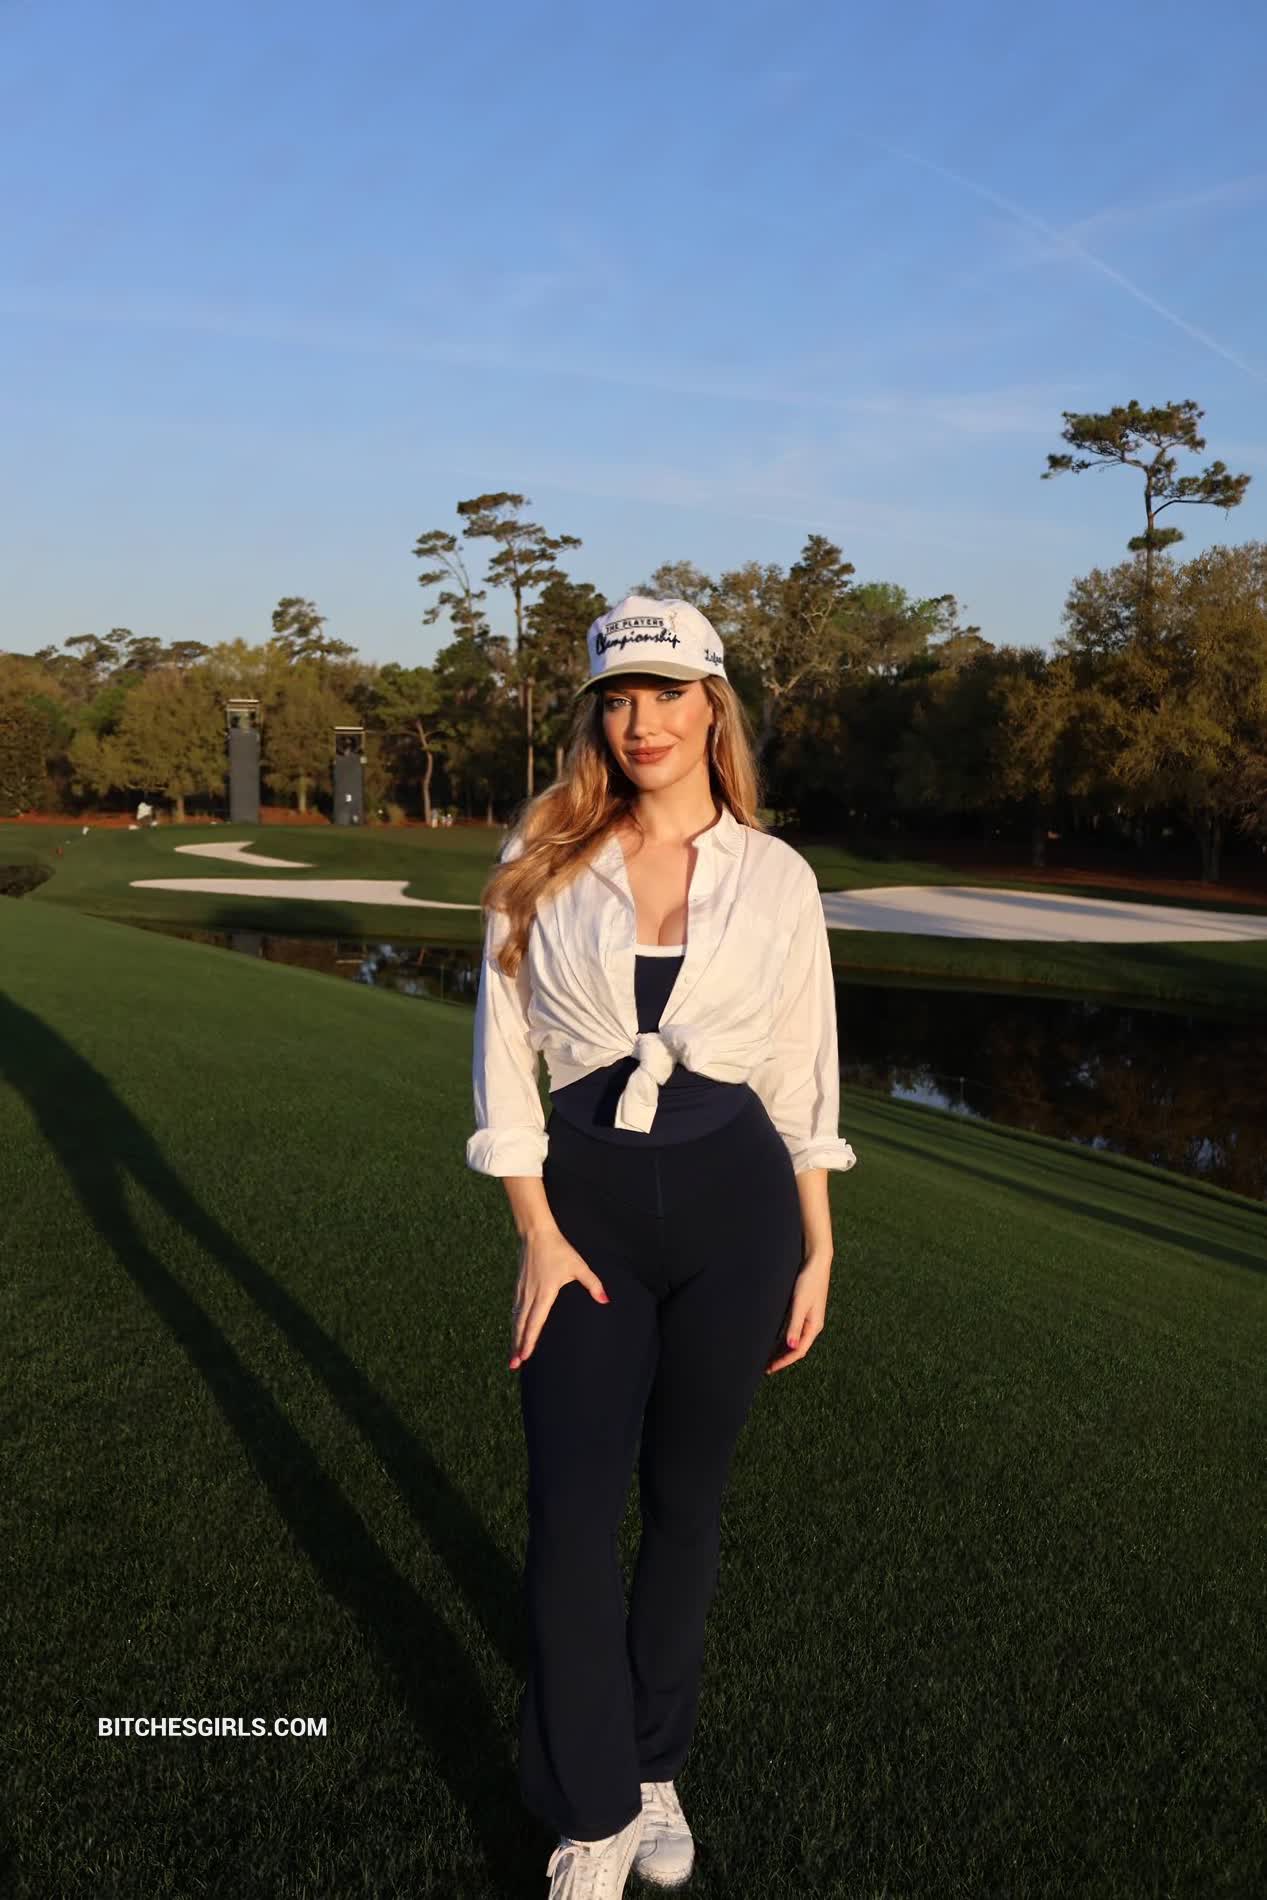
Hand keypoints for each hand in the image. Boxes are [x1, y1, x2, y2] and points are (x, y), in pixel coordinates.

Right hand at [509, 1227, 608, 1369]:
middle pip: (522, 1325)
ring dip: (514, 1337)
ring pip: (516, 1319)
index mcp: (544, 1293)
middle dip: (517, 1346)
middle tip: (514, 1365)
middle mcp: (530, 1295)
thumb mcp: (578, 1266)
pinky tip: (515, 1331)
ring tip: (513, 1355)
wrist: (536, 1234)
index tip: (525, 1355)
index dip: (529, 1340)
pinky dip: (514, 1324)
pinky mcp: (519, 1287)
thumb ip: (593, 1284)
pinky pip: (515, 1310)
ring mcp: (522, 1291)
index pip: (535, 1321)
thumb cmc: (558, 1250)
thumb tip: (605, 1300)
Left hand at [766, 1250, 831, 1373]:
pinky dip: (784, 1338)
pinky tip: (775, 1340)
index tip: (770, 1369)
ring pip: (794, 1340)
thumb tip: (792, 1346)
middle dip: (782, 1358)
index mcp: (814, 1326)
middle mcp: (812, 1325)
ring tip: (768, 1357)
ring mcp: (809, 1318)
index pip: (798, 1350)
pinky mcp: (804, 1310)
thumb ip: (795, 1325)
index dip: (784, 1361)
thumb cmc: (808, 1281)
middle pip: (797, 1348)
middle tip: (765, 1367)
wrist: (816, 1261)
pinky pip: (794, 1331)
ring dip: (782, 1349)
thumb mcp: (800, 1304)